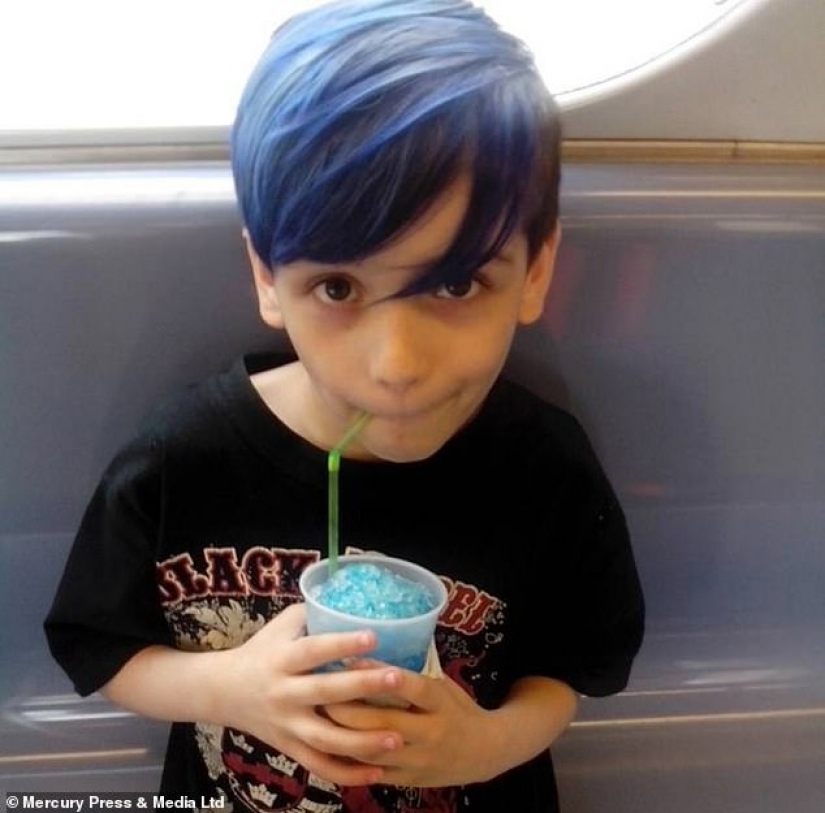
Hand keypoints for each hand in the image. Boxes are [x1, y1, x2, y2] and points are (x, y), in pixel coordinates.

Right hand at [213, 603, 405, 785]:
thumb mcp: (282, 626)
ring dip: (363, 741)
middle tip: (397, 678)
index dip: (342, 644)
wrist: (223, 691)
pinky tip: (378, 772)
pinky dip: (348, 774)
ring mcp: (287, 726)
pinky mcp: (290, 748)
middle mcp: (284, 694)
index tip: (374, 635)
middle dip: (364, 687)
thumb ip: (314, 614)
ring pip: (326, 740)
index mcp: (282, 660)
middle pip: (326, 693)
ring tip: (397, 737)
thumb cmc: (262, 650)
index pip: (314, 650)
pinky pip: (320, 767)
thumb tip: (354, 601)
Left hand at [323, 668, 498, 786]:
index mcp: (441, 703)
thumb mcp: (442, 686)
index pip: (411, 687)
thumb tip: (368, 648)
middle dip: (347, 708)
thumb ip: (412, 675)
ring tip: (319, 716)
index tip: (351, 659)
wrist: (483, 752)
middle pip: (383, 722)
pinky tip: (328, 744)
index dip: (381, 675)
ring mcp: (418, 760)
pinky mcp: (408, 780)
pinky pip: (372, 772)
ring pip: (372, 750)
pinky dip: (349, 759)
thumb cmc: (456, 708)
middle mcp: (430, 733)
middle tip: (319, 691)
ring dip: (342, 734)